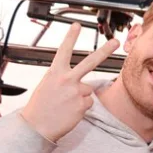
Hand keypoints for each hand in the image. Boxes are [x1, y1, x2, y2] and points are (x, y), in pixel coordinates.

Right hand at [21, 24, 119, 142]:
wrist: (36, 126)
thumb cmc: (41, 106)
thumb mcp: (47, 86)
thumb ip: (63, 79)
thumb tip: (81, 83)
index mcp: (54, 72)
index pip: (63, 51)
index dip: (71, 37)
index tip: (77, 25)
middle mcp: (67, 79)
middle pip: (90, 62)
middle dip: (105, 51)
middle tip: (116, 42)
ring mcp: (76, 91)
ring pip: (88, 90)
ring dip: (80, 97)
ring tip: (65, 105)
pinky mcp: (83, 104)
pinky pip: (88, 103)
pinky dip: (81, 107)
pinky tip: (70, 111)